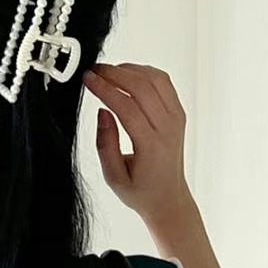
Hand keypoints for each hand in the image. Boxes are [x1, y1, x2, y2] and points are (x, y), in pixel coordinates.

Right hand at [84, 63, 193, 235]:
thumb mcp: (114, 178)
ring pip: (154, 79)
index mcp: (151, 146)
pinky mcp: (179, 112)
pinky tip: (127, 75)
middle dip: (115, 73)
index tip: (88, 79)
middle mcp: (168, 129)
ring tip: (108, 72)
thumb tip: (102, 111)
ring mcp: (176, 118)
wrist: (168, 198)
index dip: (105, 89)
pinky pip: (163, 82)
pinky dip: (144, 72)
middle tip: (94, 70)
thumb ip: (106, 145)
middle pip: (142, 87)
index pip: (127, 107)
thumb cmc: (139, 191)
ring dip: (130, 69)